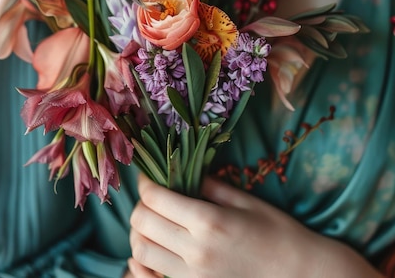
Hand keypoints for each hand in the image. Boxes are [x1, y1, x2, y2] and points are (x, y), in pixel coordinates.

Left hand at [128, 174, 381, 277]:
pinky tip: (153, 251)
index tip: (149, 175)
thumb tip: (183, 173)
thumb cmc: (277, 233)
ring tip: (152, 221)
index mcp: (208, 221)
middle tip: (151, 196)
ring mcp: (192, 276)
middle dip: (140, 204)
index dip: (147, 182)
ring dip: (139, 232)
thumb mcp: (245, 201)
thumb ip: (209, 186)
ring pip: (140, 252)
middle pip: (142, 223)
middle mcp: (195, 250)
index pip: (156, 198)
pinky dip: (143, 264)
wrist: (300, 274)